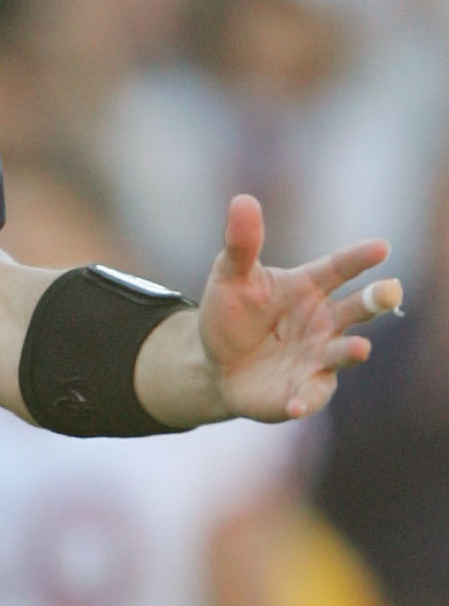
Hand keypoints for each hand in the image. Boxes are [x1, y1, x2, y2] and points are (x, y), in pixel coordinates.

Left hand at [186, 193, 400, 423]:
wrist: (214, 363)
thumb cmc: (232, 314)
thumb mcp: (230, 277)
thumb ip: (241, 245)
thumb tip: (242, 200)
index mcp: (309, 287)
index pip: (339, 267)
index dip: (359, 257)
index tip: (381, 247)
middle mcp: (323, 321)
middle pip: (357, 308)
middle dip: (376, 300)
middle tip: (391, 290)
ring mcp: (317, 356)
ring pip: (343, 352)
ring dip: (352, 351)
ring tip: (360, 349)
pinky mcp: (302, 390)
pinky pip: (311, 395)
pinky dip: (307, 400)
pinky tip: (297, 405)